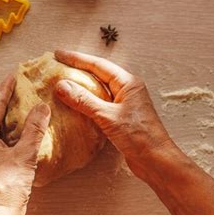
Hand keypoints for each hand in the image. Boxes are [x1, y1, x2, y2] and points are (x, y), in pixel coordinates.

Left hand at [0, 75, 50, 214]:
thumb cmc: (7, 188)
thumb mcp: (25, 155)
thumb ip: (34, 129)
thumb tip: (42, 107)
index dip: (5, 90)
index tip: (14, 77)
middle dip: (6, 107)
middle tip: (20, 94)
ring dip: (7, 125)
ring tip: (22, 116)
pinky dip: (6, 141)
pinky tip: (17, 143)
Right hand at [54, 50, 171, 176]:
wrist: (156, 160)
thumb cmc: (138, 137)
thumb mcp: (108, 116)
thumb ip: (84, 100)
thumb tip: (61, 85)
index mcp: (128, 83)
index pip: (99, 65)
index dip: (77, 59)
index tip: (58, 54)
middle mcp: (127, 90)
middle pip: (99, 75)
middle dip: (78, 70)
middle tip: (57, 66)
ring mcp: (125, 104)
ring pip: (99, 91)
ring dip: (81, 87)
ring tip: (62, 84)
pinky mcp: (121, 119)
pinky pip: (100, 105)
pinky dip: (86, 104)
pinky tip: (74, 106)